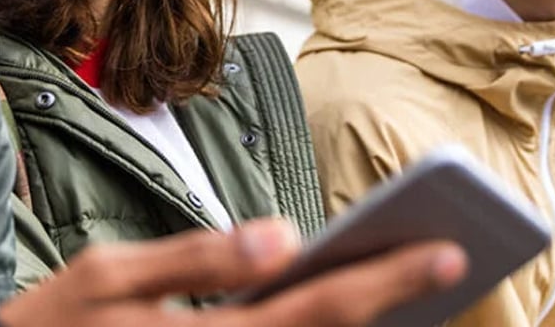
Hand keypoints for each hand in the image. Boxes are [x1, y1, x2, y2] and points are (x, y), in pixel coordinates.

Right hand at [0, 217, 466, 326]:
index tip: (442, 249)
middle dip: (395, 302)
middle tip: (450, 261)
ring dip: (367, 325)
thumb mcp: (104, 279)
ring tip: (411, 287)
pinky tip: (337, 309)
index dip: (384, 280)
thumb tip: (279, 237)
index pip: (314, 308)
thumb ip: (194, 260)